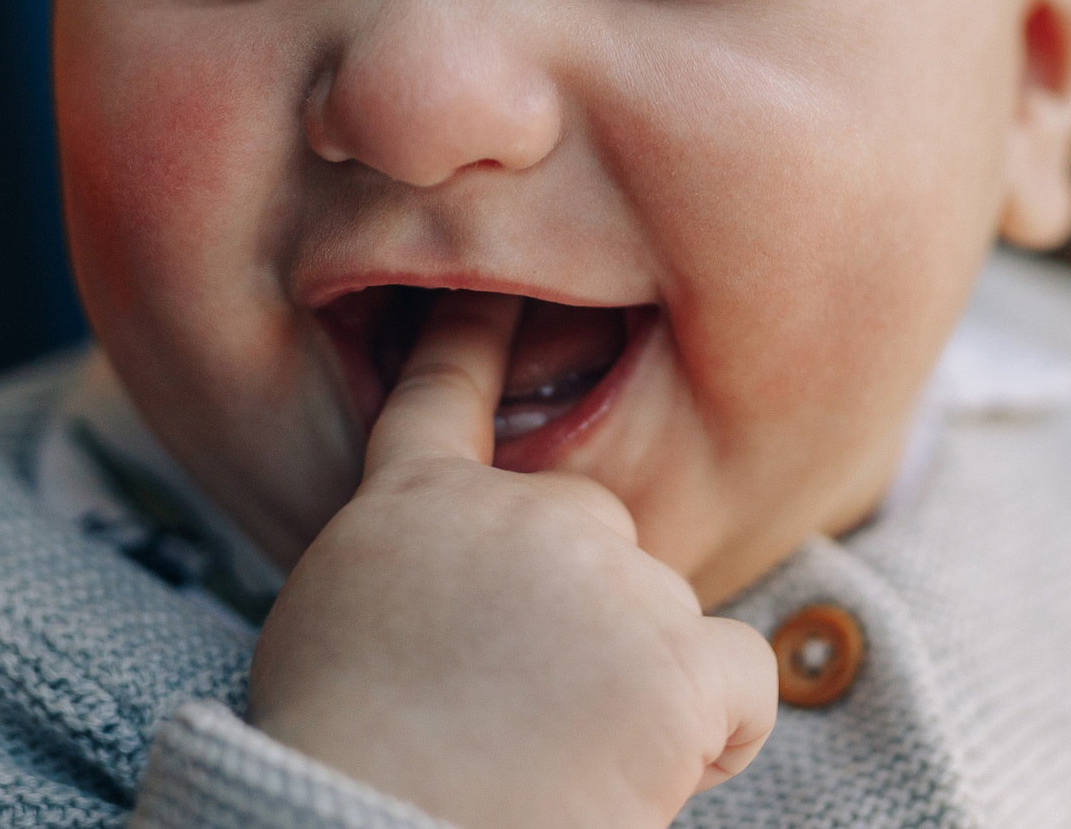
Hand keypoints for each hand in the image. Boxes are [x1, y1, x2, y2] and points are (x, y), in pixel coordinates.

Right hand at [246, 293, 777, 828]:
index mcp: (412, 507)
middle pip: (591, 537)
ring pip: (660, 621)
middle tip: (514, 719)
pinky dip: (712, 736)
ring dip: (628, 694)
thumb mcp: (330, 632)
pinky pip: (740, 681)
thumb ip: (416, 577)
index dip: (476, 335)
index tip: (498, 293)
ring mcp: (607, 576)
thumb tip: (468, 608)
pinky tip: (647, 777)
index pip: (446, 392)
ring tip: (546, 769)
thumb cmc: (338, 764)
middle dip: (578, 619)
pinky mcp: (674, 654)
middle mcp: (521, 512)